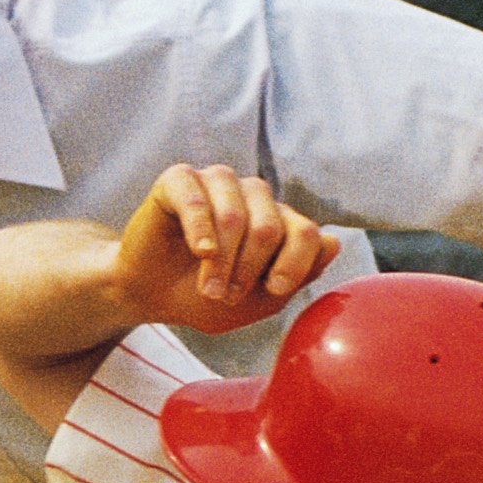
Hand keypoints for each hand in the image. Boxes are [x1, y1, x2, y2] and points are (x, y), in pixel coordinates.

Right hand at [117, 164, 342, 334]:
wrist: (149, 294)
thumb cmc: (203, 298)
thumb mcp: (257, 301)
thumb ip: (296, 276)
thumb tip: (332, 242)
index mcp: (277, 221)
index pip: (305, 232)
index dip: (294, 263)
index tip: (272, 289)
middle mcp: (252, 196)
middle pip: (270, 226)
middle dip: (248, 269)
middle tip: (225, 296)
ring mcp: (217, 184)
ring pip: (235, 213)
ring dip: (223, 259)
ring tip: (208, 287)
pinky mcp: (179, 180)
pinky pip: (197, 196)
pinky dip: (201, 227)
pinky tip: (200, 251)